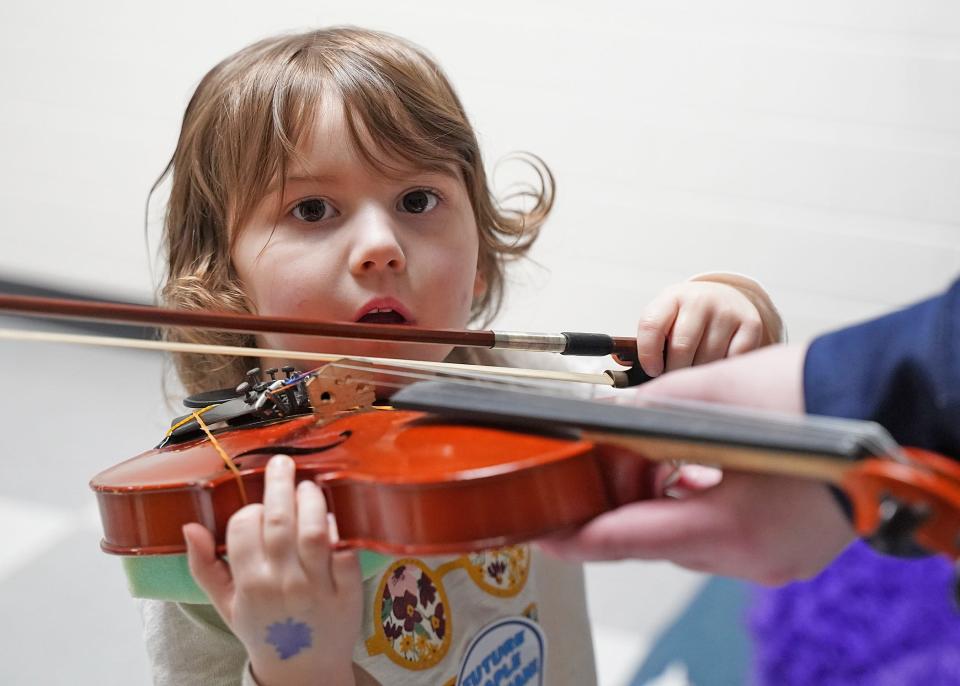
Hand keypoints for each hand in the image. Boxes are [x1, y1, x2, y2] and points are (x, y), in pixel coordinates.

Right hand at [183, 455, 360, 685]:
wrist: (302, 671)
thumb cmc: (262, 629)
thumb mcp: (226, 604)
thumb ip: (204, 566)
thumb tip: (189, 527)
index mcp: (249, 585)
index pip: (244, 527)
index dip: (250, 509)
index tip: (257, 506)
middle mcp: (283, 583)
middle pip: (281, 520)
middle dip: (280, 484)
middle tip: (282, 463)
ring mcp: (318, 588)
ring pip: (315, 529)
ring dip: (311, 499)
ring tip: (308, 485)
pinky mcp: (348, 592)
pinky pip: (345, 550)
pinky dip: (339, 528)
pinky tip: (332, 514)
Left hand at [541, 345, 854, 583]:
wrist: (889, 398)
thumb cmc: (810, 394)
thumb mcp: (710, 393)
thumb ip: (644, 413)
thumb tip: (606, 423)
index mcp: (732, 526)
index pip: (627, 540)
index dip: (575, 537)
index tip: (542, 532)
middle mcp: (752, 557)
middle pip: (656, 539)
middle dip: (622, 503)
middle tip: (599, 468)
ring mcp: (776, 559)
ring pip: (689, 538)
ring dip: (661, 503)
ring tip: (649, 461)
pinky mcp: (792, 548)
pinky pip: (724, 537)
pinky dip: (699, 507)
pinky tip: (692, 473)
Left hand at [634, 281, 766, 376]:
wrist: (725, 298)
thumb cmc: (686, 318)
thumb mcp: (664, 319)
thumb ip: (645, 340)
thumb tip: (620, 359)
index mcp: (671, 298)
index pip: (651, 326)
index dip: (648, 354)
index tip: (652, 370)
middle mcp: (700, 300)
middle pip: (681, 348)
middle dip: (674, 372)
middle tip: (675, 379)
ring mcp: (727, 312)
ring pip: (707, 359)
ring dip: (698, 374)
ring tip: (695, 372)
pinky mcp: (750, 325)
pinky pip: (732, 360)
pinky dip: (722, 371)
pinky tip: (716, 366)